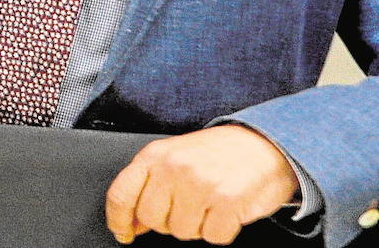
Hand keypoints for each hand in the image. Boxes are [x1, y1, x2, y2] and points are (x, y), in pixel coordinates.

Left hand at [105, 125, 300, 244]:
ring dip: (197, 225)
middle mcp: (173, 167)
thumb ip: (149, 185)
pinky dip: (221, 230)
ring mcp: (199, 183)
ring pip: (182, 231)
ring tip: (208, 203)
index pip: (121, 194)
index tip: (122, 232)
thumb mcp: (173, 158)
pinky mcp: (227, 200)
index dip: (118, 220)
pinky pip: (213, 236)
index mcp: (154, 155)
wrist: (263, 145)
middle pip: (151, 219)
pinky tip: (225, 210)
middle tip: (186, 207)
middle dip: (168, 221)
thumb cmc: (216, 153)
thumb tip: (130, 221)